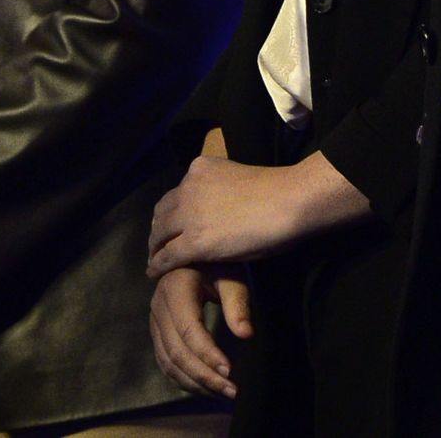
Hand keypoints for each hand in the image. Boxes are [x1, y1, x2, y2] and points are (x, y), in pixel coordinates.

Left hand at [148, 149, 370, 274]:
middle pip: (162, 212)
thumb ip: (222, 189)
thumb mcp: (238, 177)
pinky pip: (166, 257)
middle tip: (159, 244)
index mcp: (201, 167)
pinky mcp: (193, 242)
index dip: (172, 211)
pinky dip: (157, 266)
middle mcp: (189, 187)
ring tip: (154, 259)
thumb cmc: (275, 191)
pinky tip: (154, 273)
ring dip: (155, 248)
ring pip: (159, 234)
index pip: (177, 192)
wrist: (286, 201)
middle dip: (159, 229)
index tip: (172, 224)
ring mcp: (189, 214)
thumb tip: (221, 206)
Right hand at [149, 266, 251, 398]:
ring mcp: (154, 320)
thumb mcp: (231, 274)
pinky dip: (183, 378)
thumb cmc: (217, 262)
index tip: (230, 372)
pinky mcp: (157, 331)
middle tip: (231, 391)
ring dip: (194, 383)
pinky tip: (205, 387)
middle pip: (176, 352)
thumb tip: (246, 334)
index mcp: (175, 288)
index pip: (189, 331)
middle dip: (203, 376)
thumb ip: (237, 303)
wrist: (194, 251)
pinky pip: (165, 361)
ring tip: (222, 394)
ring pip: (168, 362)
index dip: (207, 354)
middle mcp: (158, 306)